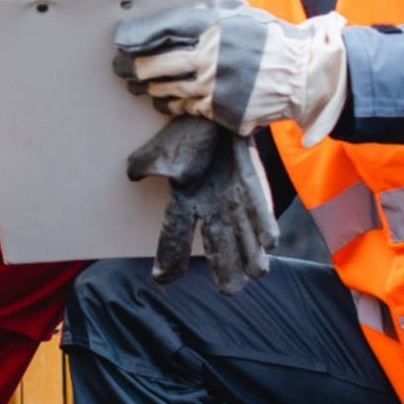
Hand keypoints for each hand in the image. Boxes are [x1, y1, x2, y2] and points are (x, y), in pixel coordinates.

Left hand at [113, 0, 349, 141]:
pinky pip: (187, 108)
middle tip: (122, 69)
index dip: (138, 36)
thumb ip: (209, 17)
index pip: (163, 30)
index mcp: (213, 29)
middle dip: (134, 68)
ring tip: (142, 86)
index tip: (122, 41)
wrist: (304, 75)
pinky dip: (173, 105)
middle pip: (157, 65)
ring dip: (151, 89)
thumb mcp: (241, 16)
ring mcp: (213, 86)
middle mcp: (209, 57)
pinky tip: (166, 101)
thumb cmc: (271, 41)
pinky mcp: (220, 110)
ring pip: (167, 90)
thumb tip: (174, 21)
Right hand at [124, 117, 278, 295]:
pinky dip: (263, 223)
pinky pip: (259, 207)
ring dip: (250, 253)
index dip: (168, 257)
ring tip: (257, 273)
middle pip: (217, 242)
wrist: (215, 111)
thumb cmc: (187, 132)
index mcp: (184, 201)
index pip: (173, 234)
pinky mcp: (252, 184)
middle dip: (225, 267)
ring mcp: (234, 197)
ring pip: (242, 232)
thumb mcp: (161, 151)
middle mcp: (210, 206)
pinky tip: (270, 242)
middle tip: (230, 292)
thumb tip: (133, 176)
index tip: (162, 279)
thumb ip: (145, 165)